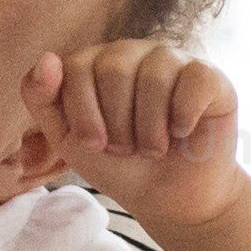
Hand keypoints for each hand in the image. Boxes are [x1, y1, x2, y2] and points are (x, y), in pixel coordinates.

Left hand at [39, 39, 245, 228]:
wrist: (169, 198)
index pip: (76, 67)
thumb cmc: (117, 164)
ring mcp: (172, 59)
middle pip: (114, 69)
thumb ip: (41, 97)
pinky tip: (182, 132)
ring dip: (149, 129)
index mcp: (94, 61)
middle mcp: (132, 52)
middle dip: (117, 125)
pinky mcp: (208, 76)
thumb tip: (47, 57)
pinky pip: (193, 81)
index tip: (95, 144)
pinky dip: (183, 118)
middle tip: (127, 147)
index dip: (83, 115)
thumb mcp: (65, 137)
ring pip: (154, 76)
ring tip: (153, 147)